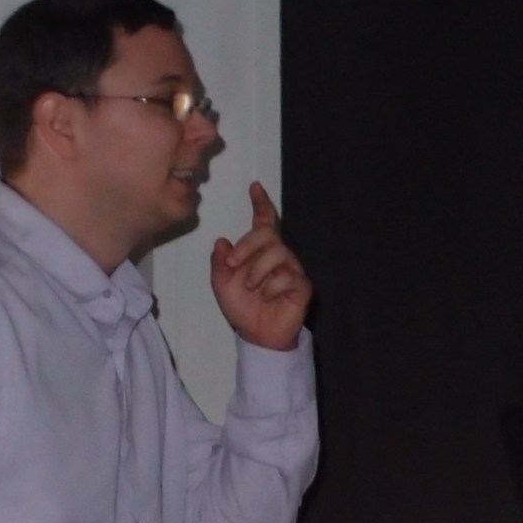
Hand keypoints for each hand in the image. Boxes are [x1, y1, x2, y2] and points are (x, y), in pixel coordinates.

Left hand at [209, 183, 311, 350]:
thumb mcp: (222, 284)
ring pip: (277, 253)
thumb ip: (220, 263)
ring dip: (258, 270)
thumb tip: (222, 241)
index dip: (261, 204)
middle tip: (233, 263)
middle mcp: (279, 256)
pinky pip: (288, 277)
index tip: (255, 186)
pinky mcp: (302, 287)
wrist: (257, 336)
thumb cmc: (242, 309)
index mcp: (260, 253)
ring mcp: (293, 270)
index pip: (264, 223)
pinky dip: (271, 288)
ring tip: (253, 288)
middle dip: (247, 246)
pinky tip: (268, 298)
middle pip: (268, 234)